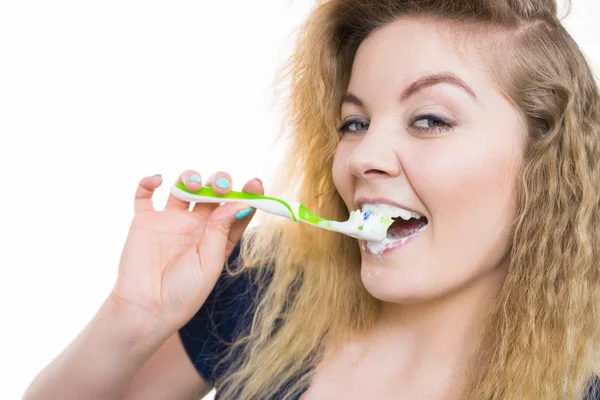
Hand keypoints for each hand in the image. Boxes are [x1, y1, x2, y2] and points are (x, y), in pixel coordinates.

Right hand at [108, 170, 262, 335]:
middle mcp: (196, 226)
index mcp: (217, 238)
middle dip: (219, 182)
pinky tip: (158, 180)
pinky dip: (148, 181)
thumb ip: (222, 231)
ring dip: (190, 178)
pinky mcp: (145, 221)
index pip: (236, 210)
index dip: (247, 195)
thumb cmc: (184, 293)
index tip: (255, 184)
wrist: (146, 310)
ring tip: (193, 184)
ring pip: (183, 188)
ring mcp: (170, 221)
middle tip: (220, 185)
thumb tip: (240, 202)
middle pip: (212, 193)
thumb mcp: (210, 263)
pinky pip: (145, 195)